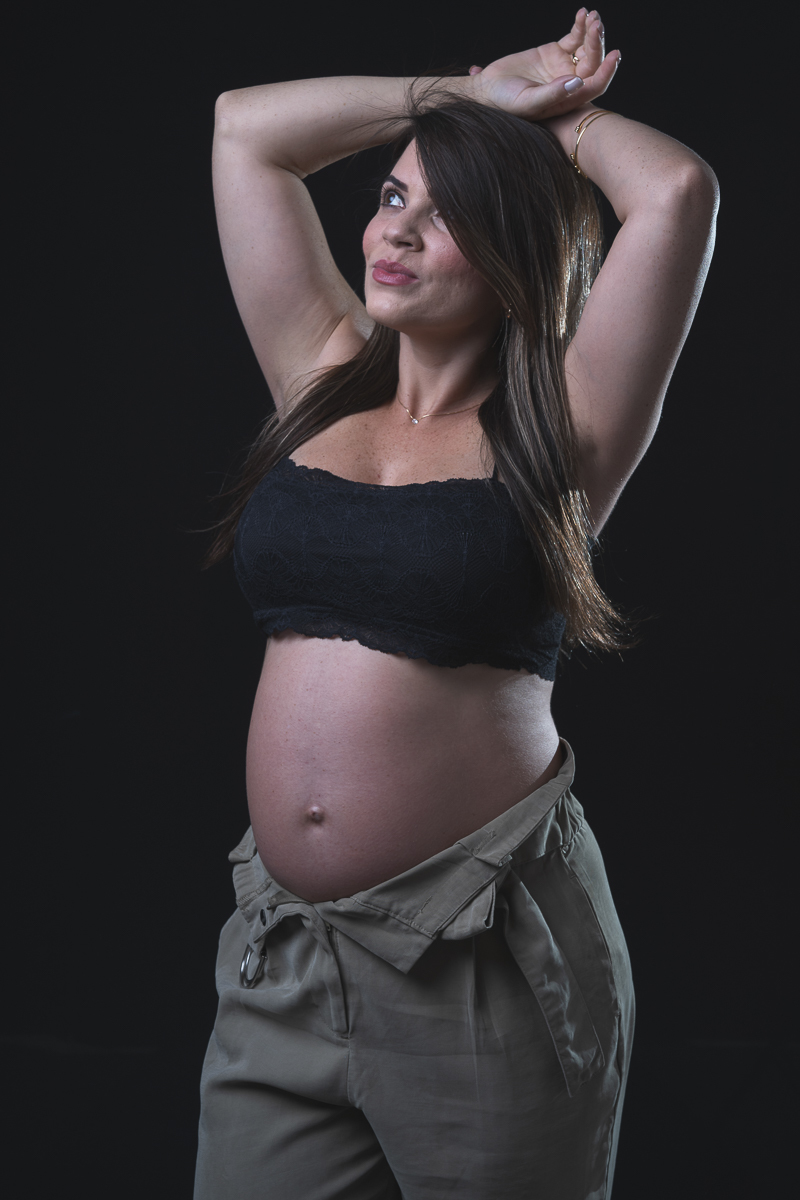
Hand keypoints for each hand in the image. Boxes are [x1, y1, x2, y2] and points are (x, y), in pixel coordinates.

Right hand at [467, 8, 619, 120]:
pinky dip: (580, 25)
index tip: (614, 55)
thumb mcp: (528, 102)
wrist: (488, 88)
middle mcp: (571, 84)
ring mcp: (564, 66)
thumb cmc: (506, 102)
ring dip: (592, 32)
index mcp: (569, 100)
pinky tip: (582, 14)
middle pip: (594, 63)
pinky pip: (574, 37)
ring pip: (587, 48)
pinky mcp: (556, 52)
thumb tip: (578, 81)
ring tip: (591, 17)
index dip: (607, 71)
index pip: (595, 85)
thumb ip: (553, 94)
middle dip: (598, 44)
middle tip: (596, 25)